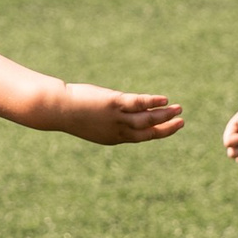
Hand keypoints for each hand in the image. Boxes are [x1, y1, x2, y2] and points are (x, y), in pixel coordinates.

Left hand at [52, 83, 183, 144]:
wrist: (56, 109)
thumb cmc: (69, 113)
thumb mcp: (90, 120)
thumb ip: (105, 118)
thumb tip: (112, 109)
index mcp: (113, 137)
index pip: (140, 137)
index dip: (157, 133)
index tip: (169, 127)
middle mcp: (117, 130)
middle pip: (148, 132)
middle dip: (166, 128)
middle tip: (181, 122)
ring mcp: (116, 117)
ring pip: (146, 120)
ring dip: (164, 116)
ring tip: (179, 110)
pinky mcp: (113, 103)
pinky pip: (137, 104)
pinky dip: (151, 103)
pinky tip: (164, 100)